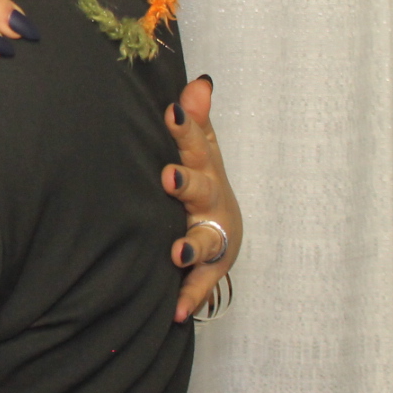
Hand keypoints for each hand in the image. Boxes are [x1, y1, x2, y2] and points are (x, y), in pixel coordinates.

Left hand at [162, 75, 241, 322]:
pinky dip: (189, 296)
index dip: (185, 129)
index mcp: (205, 169)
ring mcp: (213, 235)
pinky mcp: (211, 268)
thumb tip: (199, 82)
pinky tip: (174, 310)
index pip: (196, 145)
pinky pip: (201, 283)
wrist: (224, 228)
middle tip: (168, 178)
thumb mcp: (203, 149)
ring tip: (176, 250)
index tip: (170, 113)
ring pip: (205, 240)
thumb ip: (196, 120)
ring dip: (191, 245)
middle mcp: (212, 202)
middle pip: (202, 189)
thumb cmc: (204, 180)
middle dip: (187, 183)